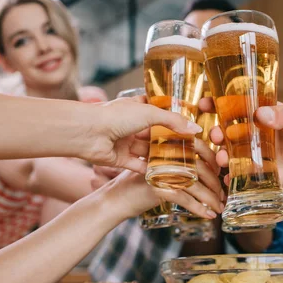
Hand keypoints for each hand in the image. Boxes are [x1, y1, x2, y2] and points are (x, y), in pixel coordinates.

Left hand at [84, 96, 201, 173]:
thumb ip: (173, 121)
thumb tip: (195, 129)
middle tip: (191, 147)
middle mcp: (131, 124)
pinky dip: (151, 170)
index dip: (173, 116)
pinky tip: (166, 174)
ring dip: (163, 157)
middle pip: (156, 133)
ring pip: (149, 151)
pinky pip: (139, 166)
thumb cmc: (114, 116)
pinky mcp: (121, 159)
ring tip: (183, 163)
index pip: (159, 110)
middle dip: (171, 140)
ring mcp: (126, 142)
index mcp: (137, 107)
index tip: (190, 125)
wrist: (87, 133)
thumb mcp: (150, 113)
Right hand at [95, 139, 222, 218]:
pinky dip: (199, 209)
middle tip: (222, 196)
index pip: (199, 147)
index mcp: (169, 146)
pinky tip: (208, 215)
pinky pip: (185, 199)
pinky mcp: (158, 186)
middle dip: (216, 184)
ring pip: (196, 185)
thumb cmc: (139, 184)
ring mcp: (162, 170)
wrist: (116, 199)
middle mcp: (166, 155)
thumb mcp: (160, 169)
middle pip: (201, 168)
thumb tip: (209, 171)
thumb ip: (179, 165)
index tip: (220, 174)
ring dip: (211, 199)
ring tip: (219, 208)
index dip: (214, 161)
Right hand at [202, 98, 282, 194]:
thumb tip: (262, 113)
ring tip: (222, 157)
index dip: (220, 102)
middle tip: (215, 135)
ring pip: (232, 151)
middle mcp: (258, 133)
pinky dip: (231, 175)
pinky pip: (241, 173)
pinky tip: (226, 177)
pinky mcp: (261, 173)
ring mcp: (258, 153)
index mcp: (267, 115)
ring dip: (222, 153)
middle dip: (217, 131)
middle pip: (230, 129)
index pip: (240, 105)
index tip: (205, 102)